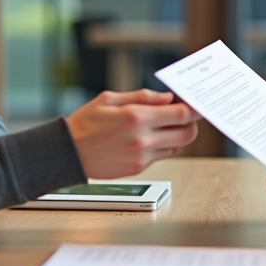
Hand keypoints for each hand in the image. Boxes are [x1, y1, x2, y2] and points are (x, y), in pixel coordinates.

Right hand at [66, 90, 199, 178]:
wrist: (68, 153)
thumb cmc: (85, 123)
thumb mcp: (109, 99)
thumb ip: (142, 97)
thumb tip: (166, 98)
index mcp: (136, 118)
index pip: (181, 115)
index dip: (194, 109)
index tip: (197, 104)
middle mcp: (143, 139)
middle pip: (187, 134)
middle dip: (191, 123)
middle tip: (183, 114)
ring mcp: (142, 156)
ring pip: (178, 146)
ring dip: (177, 135)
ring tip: (164, 125)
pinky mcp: (139, 168)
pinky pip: (162, 155)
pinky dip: (163, 145)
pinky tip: (149, 137)